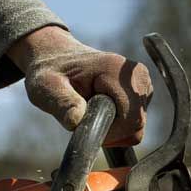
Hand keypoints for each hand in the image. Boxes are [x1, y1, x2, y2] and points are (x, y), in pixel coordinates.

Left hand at [6, 26, 152, 145]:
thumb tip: (77, 121)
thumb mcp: (47, 87)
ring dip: (113, 129)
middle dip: (111, 132)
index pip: (130, 120)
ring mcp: (143, 84)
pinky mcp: (143, 93)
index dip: (109, 133)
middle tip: (85, 118)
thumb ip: (62, 103)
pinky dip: (118, 125)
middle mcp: (138, 76)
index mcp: (117, 70)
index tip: (85, 125)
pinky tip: (102, 110)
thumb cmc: (51, 72)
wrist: (58, 57)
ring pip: (137, 128)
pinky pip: (136, 124)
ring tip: (91, 110)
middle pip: (137, 126)